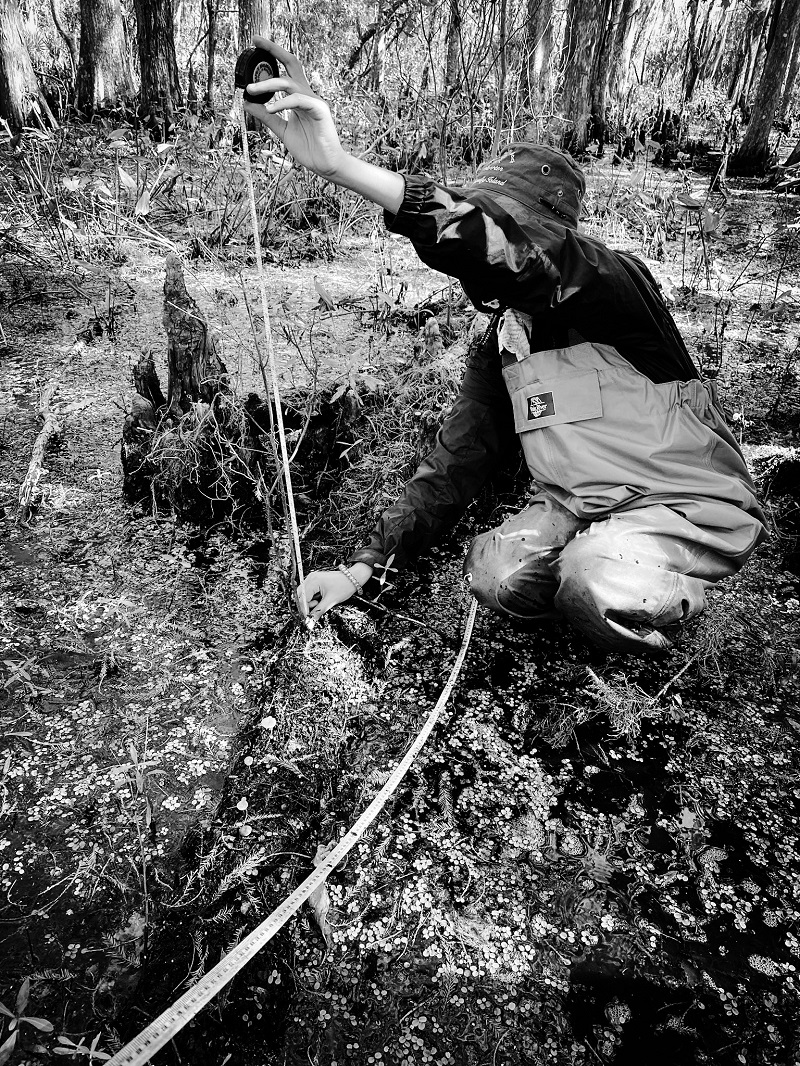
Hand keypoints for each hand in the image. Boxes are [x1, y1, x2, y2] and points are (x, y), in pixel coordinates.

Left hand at [242, 37, 346, 179]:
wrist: (326, 165)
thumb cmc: (309, 148)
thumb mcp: (282, 130)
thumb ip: (267, 116)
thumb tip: (248, 103)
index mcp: (299, 97)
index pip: (286, 69)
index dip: (273, 54)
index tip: (256, 44)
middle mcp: (307, 94)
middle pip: (291, 63)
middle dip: (274, 50)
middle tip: (255, 43)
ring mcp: (314, 101)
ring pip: (288, 82)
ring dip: (267, 84)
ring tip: (250, 90)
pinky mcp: (319, 110)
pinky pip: (297, 101)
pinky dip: (281, 103)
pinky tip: (269, 109)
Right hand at [297, 569, 357, 622]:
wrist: (353, 579)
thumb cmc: (344, 587)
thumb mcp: (330, 601)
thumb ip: (318, 611)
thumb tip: (310, 622)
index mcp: (314, 581)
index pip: (302, 598)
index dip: (304, 609)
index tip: (308, 617)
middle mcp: (311, 578)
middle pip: (300, 595)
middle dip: (307, 605)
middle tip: (316, 608)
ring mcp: (312, 578)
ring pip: (304, 595)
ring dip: (310, 601)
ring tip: (321, 602)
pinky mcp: (315, 581)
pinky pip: (309, 592)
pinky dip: (313, 598)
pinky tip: (321, 599)